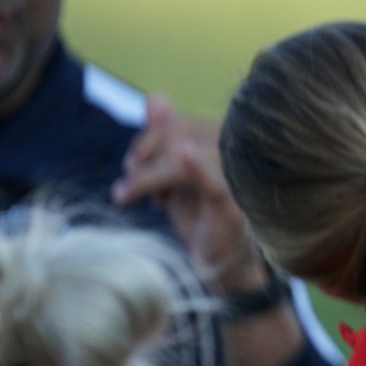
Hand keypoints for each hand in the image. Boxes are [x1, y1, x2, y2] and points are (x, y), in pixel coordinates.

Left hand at [112, 93, 268, 296]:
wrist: (224, 269)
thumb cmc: (201, 221)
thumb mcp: (174, 177)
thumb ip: (164, 137)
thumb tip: (156, 96)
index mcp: (227, 146)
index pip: (179, 123)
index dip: (148, 138)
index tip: (132, 166)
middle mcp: (238, 158)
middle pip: (180, 136)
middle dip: (143, 156)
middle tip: (127, 185)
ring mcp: (238, 182)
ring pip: (184, 157)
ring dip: (147, 176)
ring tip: (128, 196)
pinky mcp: (235, 208)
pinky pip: (214, 182)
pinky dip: (198, 166)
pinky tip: (186, 156)